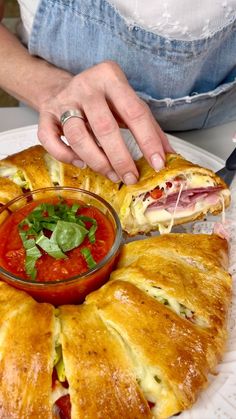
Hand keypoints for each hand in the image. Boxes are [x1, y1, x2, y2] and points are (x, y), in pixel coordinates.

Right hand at [38, 61, 173, 184]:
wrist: (63, 87)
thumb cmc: (102, 100)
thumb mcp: (127, 105)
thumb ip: (149, 128)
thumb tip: (170, 155)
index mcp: (111, 77)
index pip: (134, 112)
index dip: (148, 141)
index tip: (157, 164)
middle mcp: (85, 86)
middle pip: (104, 127)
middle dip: (120, 158)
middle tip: (130, 177)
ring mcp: (63, 100)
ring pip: (77, 136)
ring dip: (96, 161)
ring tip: (111, 174)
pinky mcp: (45, 114)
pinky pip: (50, 139)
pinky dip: (66, 156)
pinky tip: (81, 163)